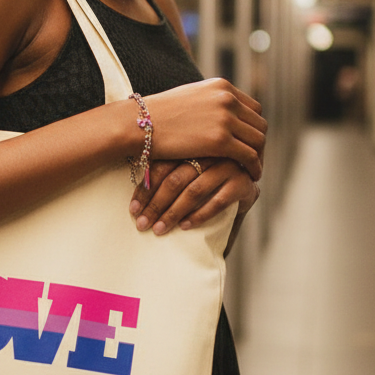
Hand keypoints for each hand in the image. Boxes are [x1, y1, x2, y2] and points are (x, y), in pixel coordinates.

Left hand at [129, 158, 260, 236]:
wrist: (242, 182)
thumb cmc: (205, 178)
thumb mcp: (183, 169)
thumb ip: (164, 174)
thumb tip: (132, 199)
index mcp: (189, 145)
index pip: (161, 167)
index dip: (145, 190)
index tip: (133, 210)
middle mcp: (208, 152)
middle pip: (175, 180)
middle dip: (156, 205)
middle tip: (142, 224)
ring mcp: (227, 165)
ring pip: (194, 190)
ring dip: (174, 213)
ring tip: (160, 229)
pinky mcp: (242, 182)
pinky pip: (218, 200)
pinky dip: (199, 215)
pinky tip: (185, 226)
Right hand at [144, 79, 266, 180]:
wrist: (137, 124)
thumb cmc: (155, 116)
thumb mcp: (187, 98)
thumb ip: (206, 103)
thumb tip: (215, 115)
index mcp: (220, 86)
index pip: (252, 107)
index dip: (253, 126)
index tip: (248, 142)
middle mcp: (227, 98)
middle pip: (258, 123)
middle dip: (258, 142)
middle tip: (253, 158)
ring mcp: (225, 118)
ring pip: (258, 140)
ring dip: (259, 156)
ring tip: (252, 169)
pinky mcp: (220, 140)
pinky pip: (249, 156)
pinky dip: (255, 166)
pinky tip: (251, 175)